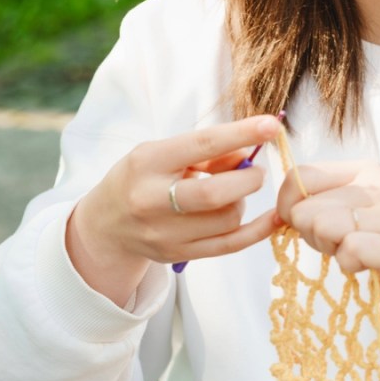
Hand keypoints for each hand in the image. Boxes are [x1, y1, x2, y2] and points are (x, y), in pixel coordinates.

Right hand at [66, 114, 280, 305]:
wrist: (106, 224)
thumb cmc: (139, 178)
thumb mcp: (161, 153)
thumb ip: (203, 152)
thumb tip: (249, 152)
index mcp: (147, 162)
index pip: (200, 145)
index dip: (239, 134)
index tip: (270, 126)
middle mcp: (152, 199)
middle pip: (215, 193)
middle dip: (248, 179)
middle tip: (256, 171)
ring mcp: (164, 232)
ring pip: (227, 218)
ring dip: (242, 201)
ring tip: (233, 193)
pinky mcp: (178, 254)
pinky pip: (230, 245)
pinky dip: (257, 231)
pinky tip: (272, 219)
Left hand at [276, 161, 379, 314]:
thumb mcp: (371, 206)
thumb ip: (330, 201)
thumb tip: (284, 210)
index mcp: (365, 171)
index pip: (301, 175)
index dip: (286, 203)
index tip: (293, 223)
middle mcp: (376, 186)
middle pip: (303, 207)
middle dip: (308, 233)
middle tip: (336, 246)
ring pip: (319, 225)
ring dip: (327, 249)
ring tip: (353, 254)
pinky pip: (347, 251)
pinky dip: (348, 265)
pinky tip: (366, 266)